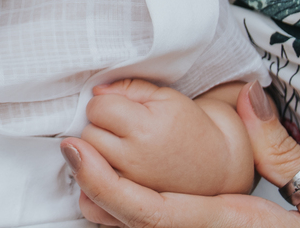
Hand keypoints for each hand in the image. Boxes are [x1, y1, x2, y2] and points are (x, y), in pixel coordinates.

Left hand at [60, 80, 299, 227]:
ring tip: (77, 169)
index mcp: (233, 226)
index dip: (107, 182)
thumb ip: (281, 150)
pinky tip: (107, 201)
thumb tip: (249, 96)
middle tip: (67, 148)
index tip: (77, 151)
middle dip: (94, 188)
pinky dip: (125, 222)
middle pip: (135, 224)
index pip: (155, 209)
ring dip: (103, 207)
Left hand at [80, 79, 253, 196]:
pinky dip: (91, 188)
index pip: (98, 109)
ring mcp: (132, 189)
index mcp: (147, 130)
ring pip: (85, 168)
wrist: (214, 166)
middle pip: (89, 137)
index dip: (104, 104)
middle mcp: (137, 163)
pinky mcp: (129, 212)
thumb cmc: (188, 127)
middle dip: (97, 128)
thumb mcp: (165, 97)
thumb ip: (128, 87)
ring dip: (93, 156)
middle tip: (119, 128)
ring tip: (117, 148)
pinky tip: (105, 175)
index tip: (115, 107)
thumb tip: (96, 93)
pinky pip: (90, 204)